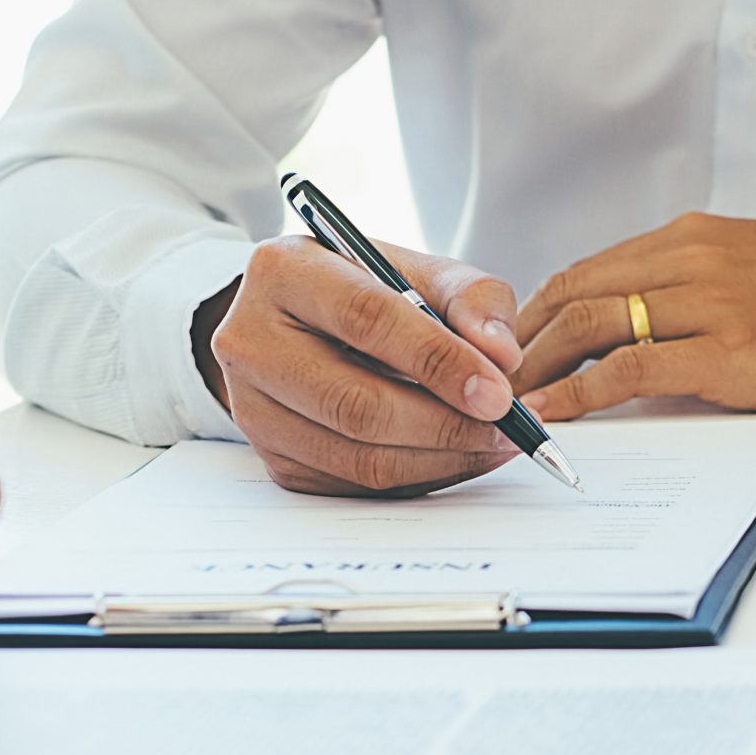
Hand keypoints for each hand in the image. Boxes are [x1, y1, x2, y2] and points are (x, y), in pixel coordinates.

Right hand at [194, 236, 525, 496]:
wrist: (299, 321)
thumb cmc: (363, 290)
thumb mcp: (419, 270)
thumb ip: (473, 299)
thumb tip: (501, 356)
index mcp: (282, 272)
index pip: (366, 320)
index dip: (439, 362)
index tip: (498, 392)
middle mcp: (249, 340)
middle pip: (356, 403)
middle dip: (445, 425)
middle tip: (506, 430)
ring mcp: (252, 407)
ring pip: (356, 456)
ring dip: (439, 460)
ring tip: (491, 444)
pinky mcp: (271, 456)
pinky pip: (353, 483)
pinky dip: (417, 478)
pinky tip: (453, 456)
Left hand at [511, 215, 755, 419]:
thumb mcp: (751, 268)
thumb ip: (690, 287)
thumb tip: (634, 326)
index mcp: (690, 238)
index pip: (586, 271)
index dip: (534, 313)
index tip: (507, 351)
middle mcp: (689, 259)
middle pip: (572, 293)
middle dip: (519, 341)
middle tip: (486, 381)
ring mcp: (708, 301)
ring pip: (589, 324)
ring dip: (537, 366)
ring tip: (507, 402)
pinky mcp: (730, 349)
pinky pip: (631, 367)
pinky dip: (581, 392)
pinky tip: (554, 414)